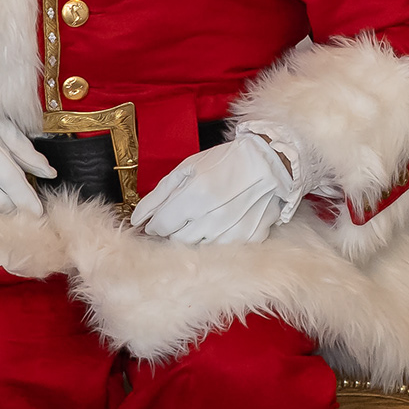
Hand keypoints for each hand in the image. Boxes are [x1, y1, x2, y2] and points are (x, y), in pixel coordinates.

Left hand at [130, 127, 306, 246]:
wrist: (270, 161)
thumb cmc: (225, 161)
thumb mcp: (187, 169)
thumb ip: (158, 196)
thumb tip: (137, 220)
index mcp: (194, 195)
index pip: (161, 226)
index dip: (155, 224)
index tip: (159, 220)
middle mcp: (213, 217)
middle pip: (177, 240)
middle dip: (173, 230)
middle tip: (180, 217)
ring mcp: (233, 230)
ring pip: (199, 246)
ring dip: (194, 235)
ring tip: (202, 217)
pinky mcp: (249, 237)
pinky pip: (222, 247)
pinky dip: (216, 238)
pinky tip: (221, 221)